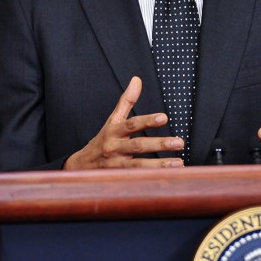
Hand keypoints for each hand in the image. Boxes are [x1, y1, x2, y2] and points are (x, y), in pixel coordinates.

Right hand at [63, 76, 184, 169]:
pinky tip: (169, 177)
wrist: (80, 167)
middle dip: (160, 144)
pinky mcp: (118, 180)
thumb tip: (137, 79)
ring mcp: (116, 166)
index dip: (147, 121)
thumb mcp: (112, 120)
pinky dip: (151, 179)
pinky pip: (136, 180)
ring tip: (179, 163)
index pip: (131, 124)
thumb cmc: (102, 141)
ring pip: (139, 167)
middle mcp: (114, 148)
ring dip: (160, 165)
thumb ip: (126, 101)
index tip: (164, 117)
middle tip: (180, 142)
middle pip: (138, 146)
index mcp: (114, 131)